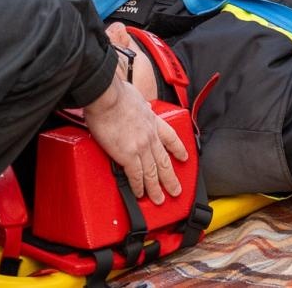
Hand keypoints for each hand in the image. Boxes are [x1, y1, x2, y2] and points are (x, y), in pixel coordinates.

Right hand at [82, 73, 188, 204]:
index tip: (183, 157)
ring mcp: (141, 146)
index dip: (178, 149)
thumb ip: (140, 105)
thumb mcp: (136, 96)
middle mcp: (150, 135)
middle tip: (176, 190)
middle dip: (171, 178)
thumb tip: (141, 105)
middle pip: (164, 161)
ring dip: (157, 188)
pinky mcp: (128, 155)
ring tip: (160, 199)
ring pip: (152, 172)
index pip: (170, 137)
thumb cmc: (116, 93)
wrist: (107, 95)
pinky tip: (140, 194)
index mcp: (152, 120)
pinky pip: (136, 175)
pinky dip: (139, 186)